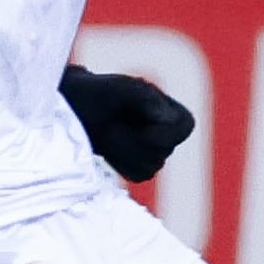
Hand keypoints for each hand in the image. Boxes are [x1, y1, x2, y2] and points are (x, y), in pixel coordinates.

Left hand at [59, 64, 194, 183]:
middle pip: (165, 150)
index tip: (144, 129)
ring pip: (151, 165)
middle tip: (115, 124)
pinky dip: (121, 163)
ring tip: (110, 133)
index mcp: (172, 111)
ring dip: (126, 151)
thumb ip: (147, 99)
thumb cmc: (102, 94)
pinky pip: (138, 175)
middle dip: (138, 140)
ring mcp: (153, 154)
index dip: (167, 132)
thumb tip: (167, 120)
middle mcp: (167, 134)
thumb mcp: (123, 89)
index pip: (185, 126)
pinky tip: (109, 149)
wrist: (78, 110)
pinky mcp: (138, 170)